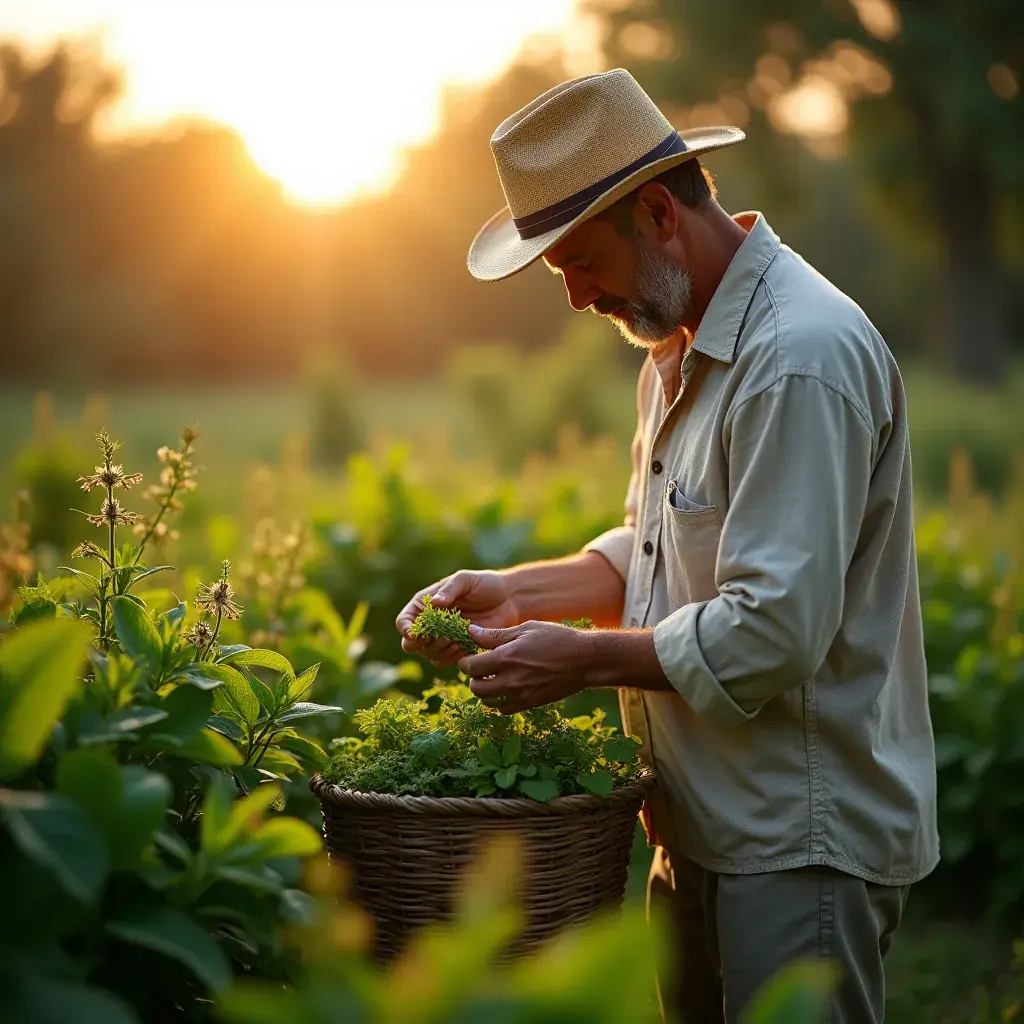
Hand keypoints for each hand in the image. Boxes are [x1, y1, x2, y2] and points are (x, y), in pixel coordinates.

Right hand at [395, 570, 520, 667]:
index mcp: (425, 605)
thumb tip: (435, 603)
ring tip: (456, 637)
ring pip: (429, 654)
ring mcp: (443, 638)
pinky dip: (453, 656)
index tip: (414, 633)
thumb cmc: (484, 584)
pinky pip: (446, 661)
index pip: (404, 621)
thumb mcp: (465, 579)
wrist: (508, 599)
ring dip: (440, 649)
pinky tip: (465, 644)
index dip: (405, 629)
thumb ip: (449, 590)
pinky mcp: (458, 650)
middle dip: (422, 642)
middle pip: (411, 643)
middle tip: (440, 635)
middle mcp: (430, 624)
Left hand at [457, 620, 593, 714]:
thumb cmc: (556, 639)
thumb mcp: (525, 629)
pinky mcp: (530, 704)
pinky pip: (504, 709)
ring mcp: (521, 695)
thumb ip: (495, 635)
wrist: (584, 661)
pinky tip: (506, 687)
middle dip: (473, 678)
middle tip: (479, 668)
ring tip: (492, 677)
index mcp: (507, 658)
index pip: (471, 667)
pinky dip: (499, 700)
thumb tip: (470, 632)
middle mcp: (511, 680)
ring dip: (485, 690)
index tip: (469, 656)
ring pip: (488, 701)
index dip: (465, 662)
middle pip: (476, 688)